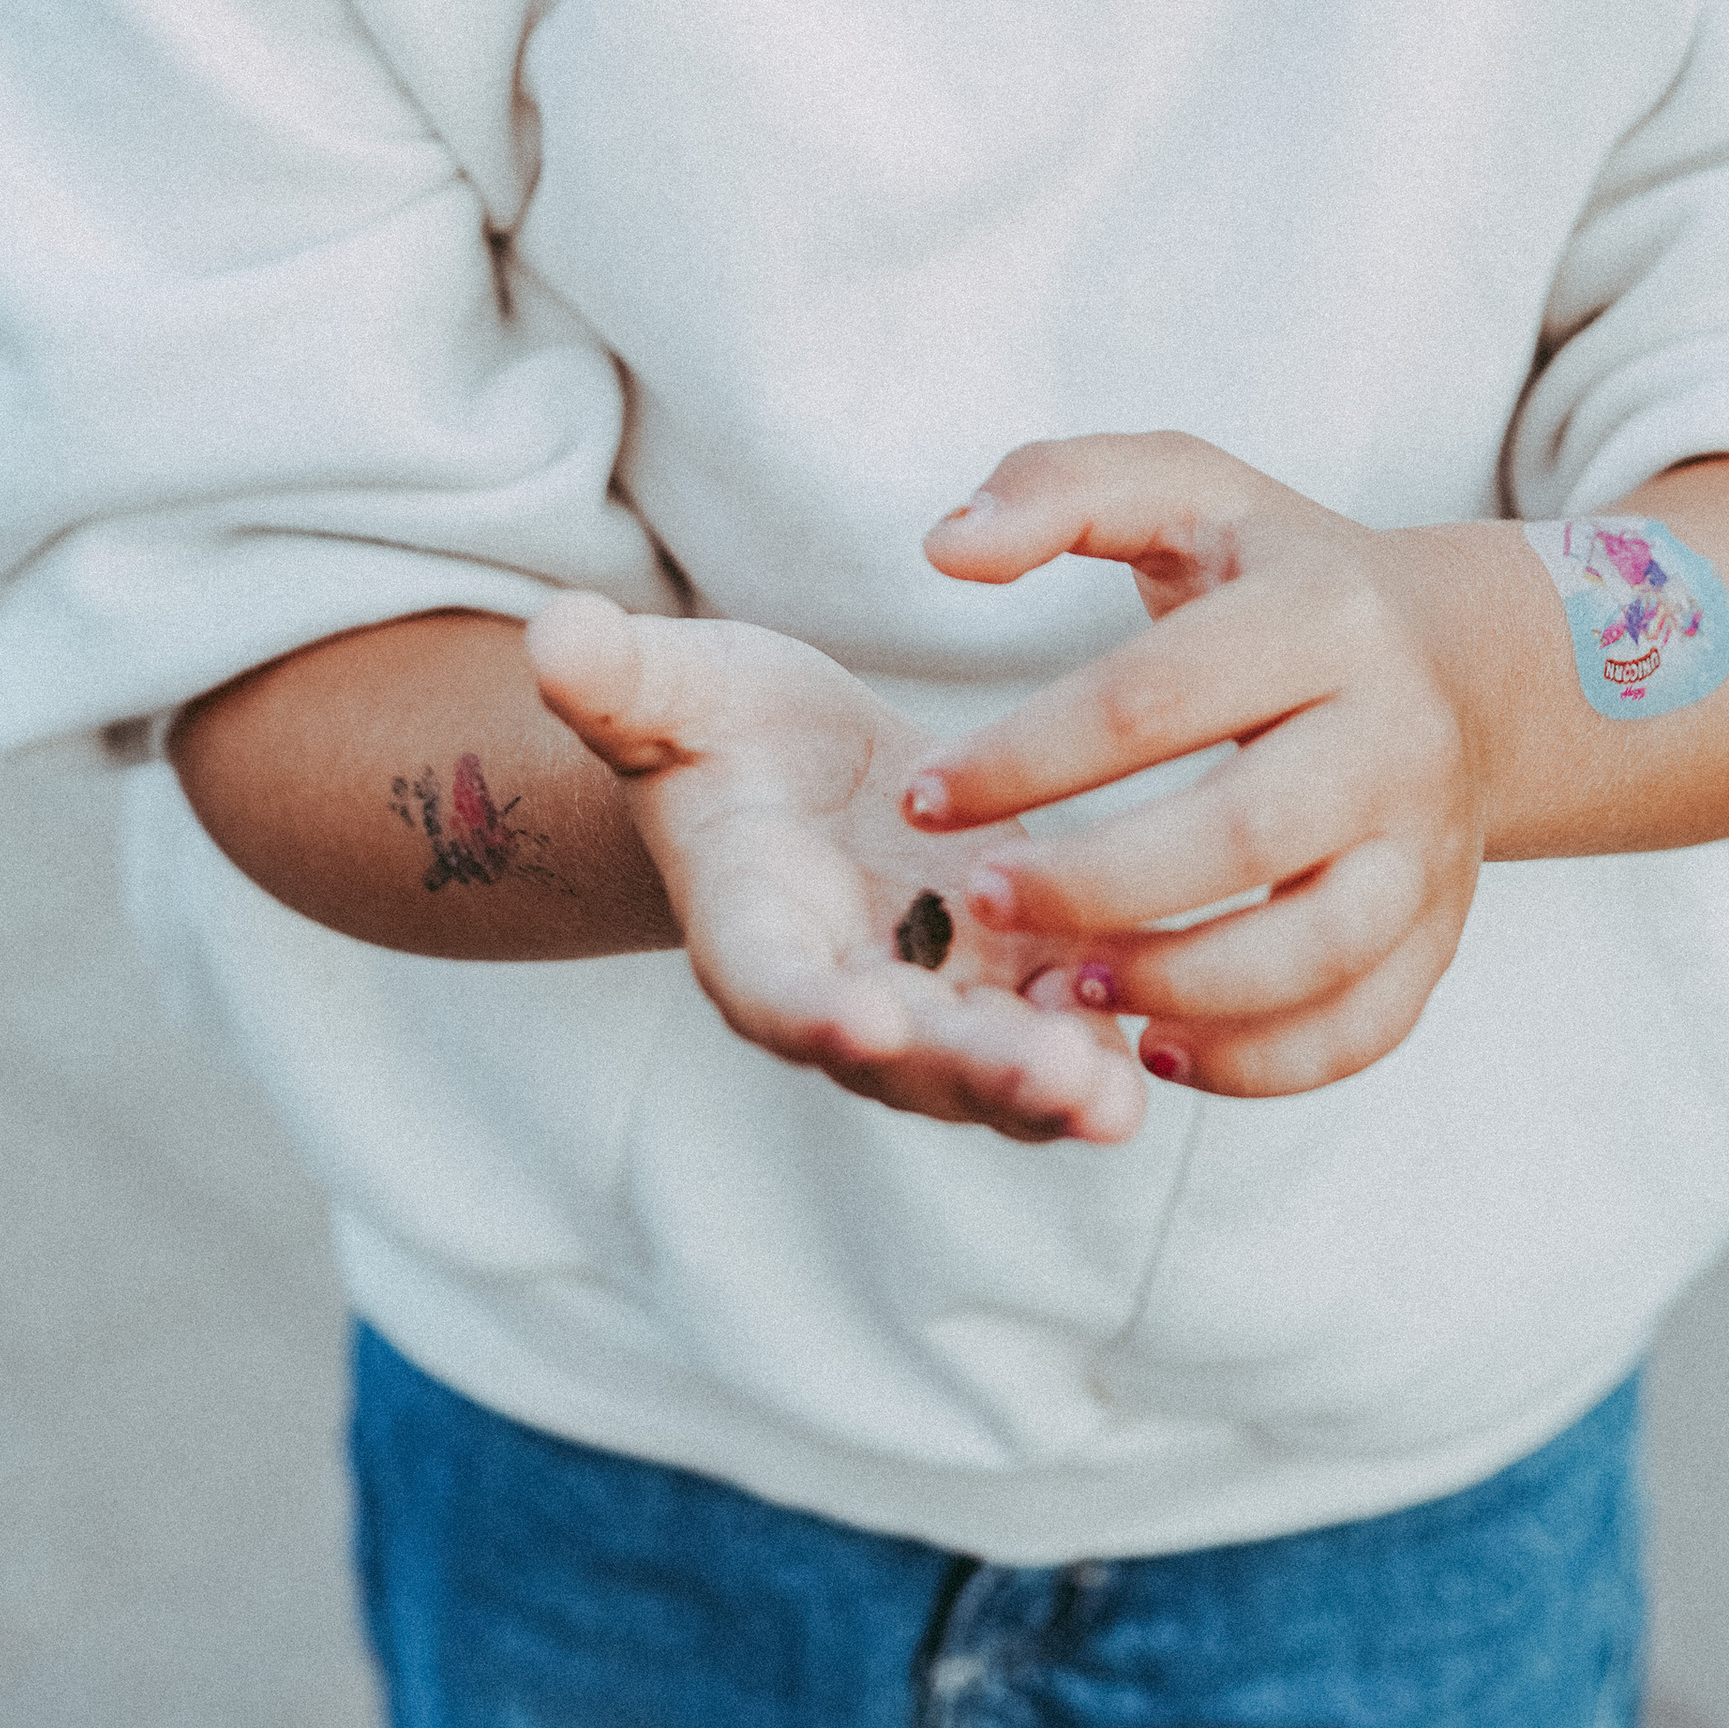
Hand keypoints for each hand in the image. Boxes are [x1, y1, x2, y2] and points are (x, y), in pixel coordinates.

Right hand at [528, 592, 1144, 1144]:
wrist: (788, 778)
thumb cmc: (716, 731)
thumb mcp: (671, 692)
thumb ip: (618, 679)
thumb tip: (550, 629)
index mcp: (750, 933)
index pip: (773, 986)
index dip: (811, 1008)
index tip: (858, 1014)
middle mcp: (843, 995)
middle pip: (905, 1059)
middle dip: (976, 1075)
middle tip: (1053, 1086)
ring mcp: (934, 1002)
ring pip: (995, 1067)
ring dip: (1055, 1088)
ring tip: (1120, 1098)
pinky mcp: (1012, 982)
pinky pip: (1064, 1027)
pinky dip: (1112, 1038)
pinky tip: (1178, 1027)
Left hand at [902, 434, 1490, 1098]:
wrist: (1462, 660)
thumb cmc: (1279, 573)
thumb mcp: (1185, 489)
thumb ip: (1058, 488)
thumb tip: (946, 544)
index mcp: (1322, 614)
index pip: (1153, 697)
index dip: (1025, 757)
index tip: (924, 796)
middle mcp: (1394, 733)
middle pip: (1242, 834)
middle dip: (1093, 884)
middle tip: (980, 902)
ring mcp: (1428, 844)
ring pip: (1315, 950)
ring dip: (1177, 985)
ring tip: (1061, 990)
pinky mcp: (1441, 932)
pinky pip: (1363, 1026)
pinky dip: (1262, 1062)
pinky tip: (1156, 1047)